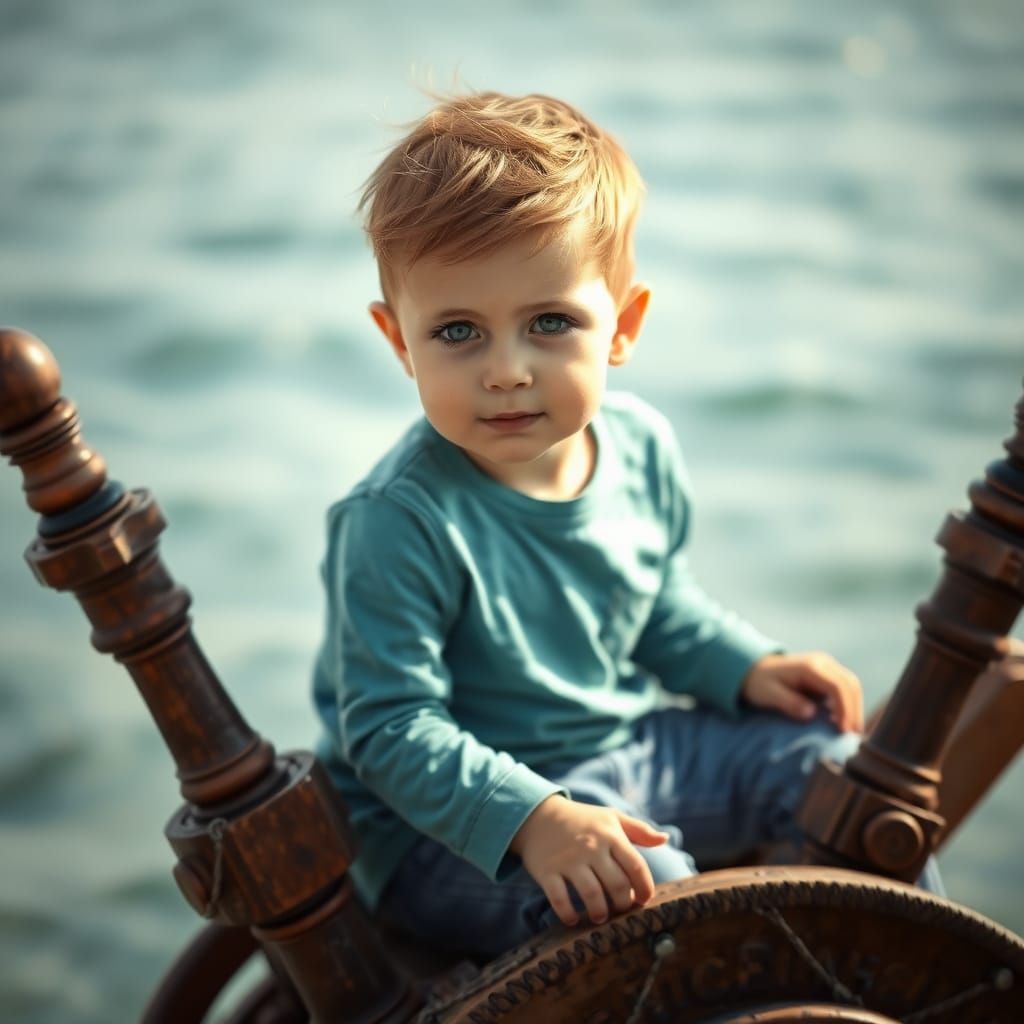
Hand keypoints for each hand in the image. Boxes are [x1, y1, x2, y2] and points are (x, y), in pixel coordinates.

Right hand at [509, 794, 667, 926]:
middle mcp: (591, 847)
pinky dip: (568, 915)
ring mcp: (568, 861)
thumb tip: (666, 839)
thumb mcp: (611, 817)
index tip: (643, 899)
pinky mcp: (547, 872)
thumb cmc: (582, 819)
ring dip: (600, 913)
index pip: (635, 866)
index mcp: (610, 835)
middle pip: (616, 886)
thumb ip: (640, 830)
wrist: (539, 816)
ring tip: (601, 916)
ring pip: (592, 896)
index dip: (644, 887)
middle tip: (621, 910)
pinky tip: (573, 919)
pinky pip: (560, 900)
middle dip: (623, 905)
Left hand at [741, 651, 863, 732]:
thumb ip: (789, 703)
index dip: (844, 709)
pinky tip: (844, 721)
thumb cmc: (760, 683)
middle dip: (854, 710)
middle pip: (850, 684)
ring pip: (852, 685)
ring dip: (855, 707)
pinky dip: (849, 704)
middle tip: (853, 735)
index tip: (843, 730)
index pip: (836, 687)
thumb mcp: (768, 694)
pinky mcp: (828, 673)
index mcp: (809, 666)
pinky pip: (845, 687)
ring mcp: (827, 666)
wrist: (755, 669)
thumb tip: (811, 714)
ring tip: (852, 732)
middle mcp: (822, 662)